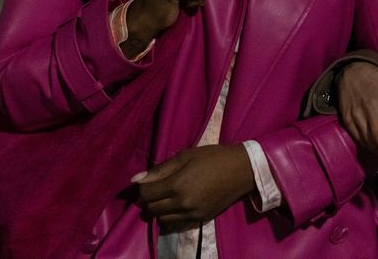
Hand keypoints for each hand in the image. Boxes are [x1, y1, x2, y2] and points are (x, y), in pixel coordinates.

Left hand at [132, 144, 254, 230]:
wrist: (241, 170)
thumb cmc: (212, 157)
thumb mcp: (185, 156)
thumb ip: (160, 169)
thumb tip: (136, 180)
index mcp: (177, 185)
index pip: (146, 194)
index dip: (141, 189)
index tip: (144, 182)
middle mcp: (182, 203)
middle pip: (151, 209)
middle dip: (148, 200)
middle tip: (153, 188)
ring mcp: (191, 214)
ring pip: (162, 219)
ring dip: (158, 209)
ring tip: (165, 196)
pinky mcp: (200, 219)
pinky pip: (176, 222)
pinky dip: (171, 215)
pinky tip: (177, 203)